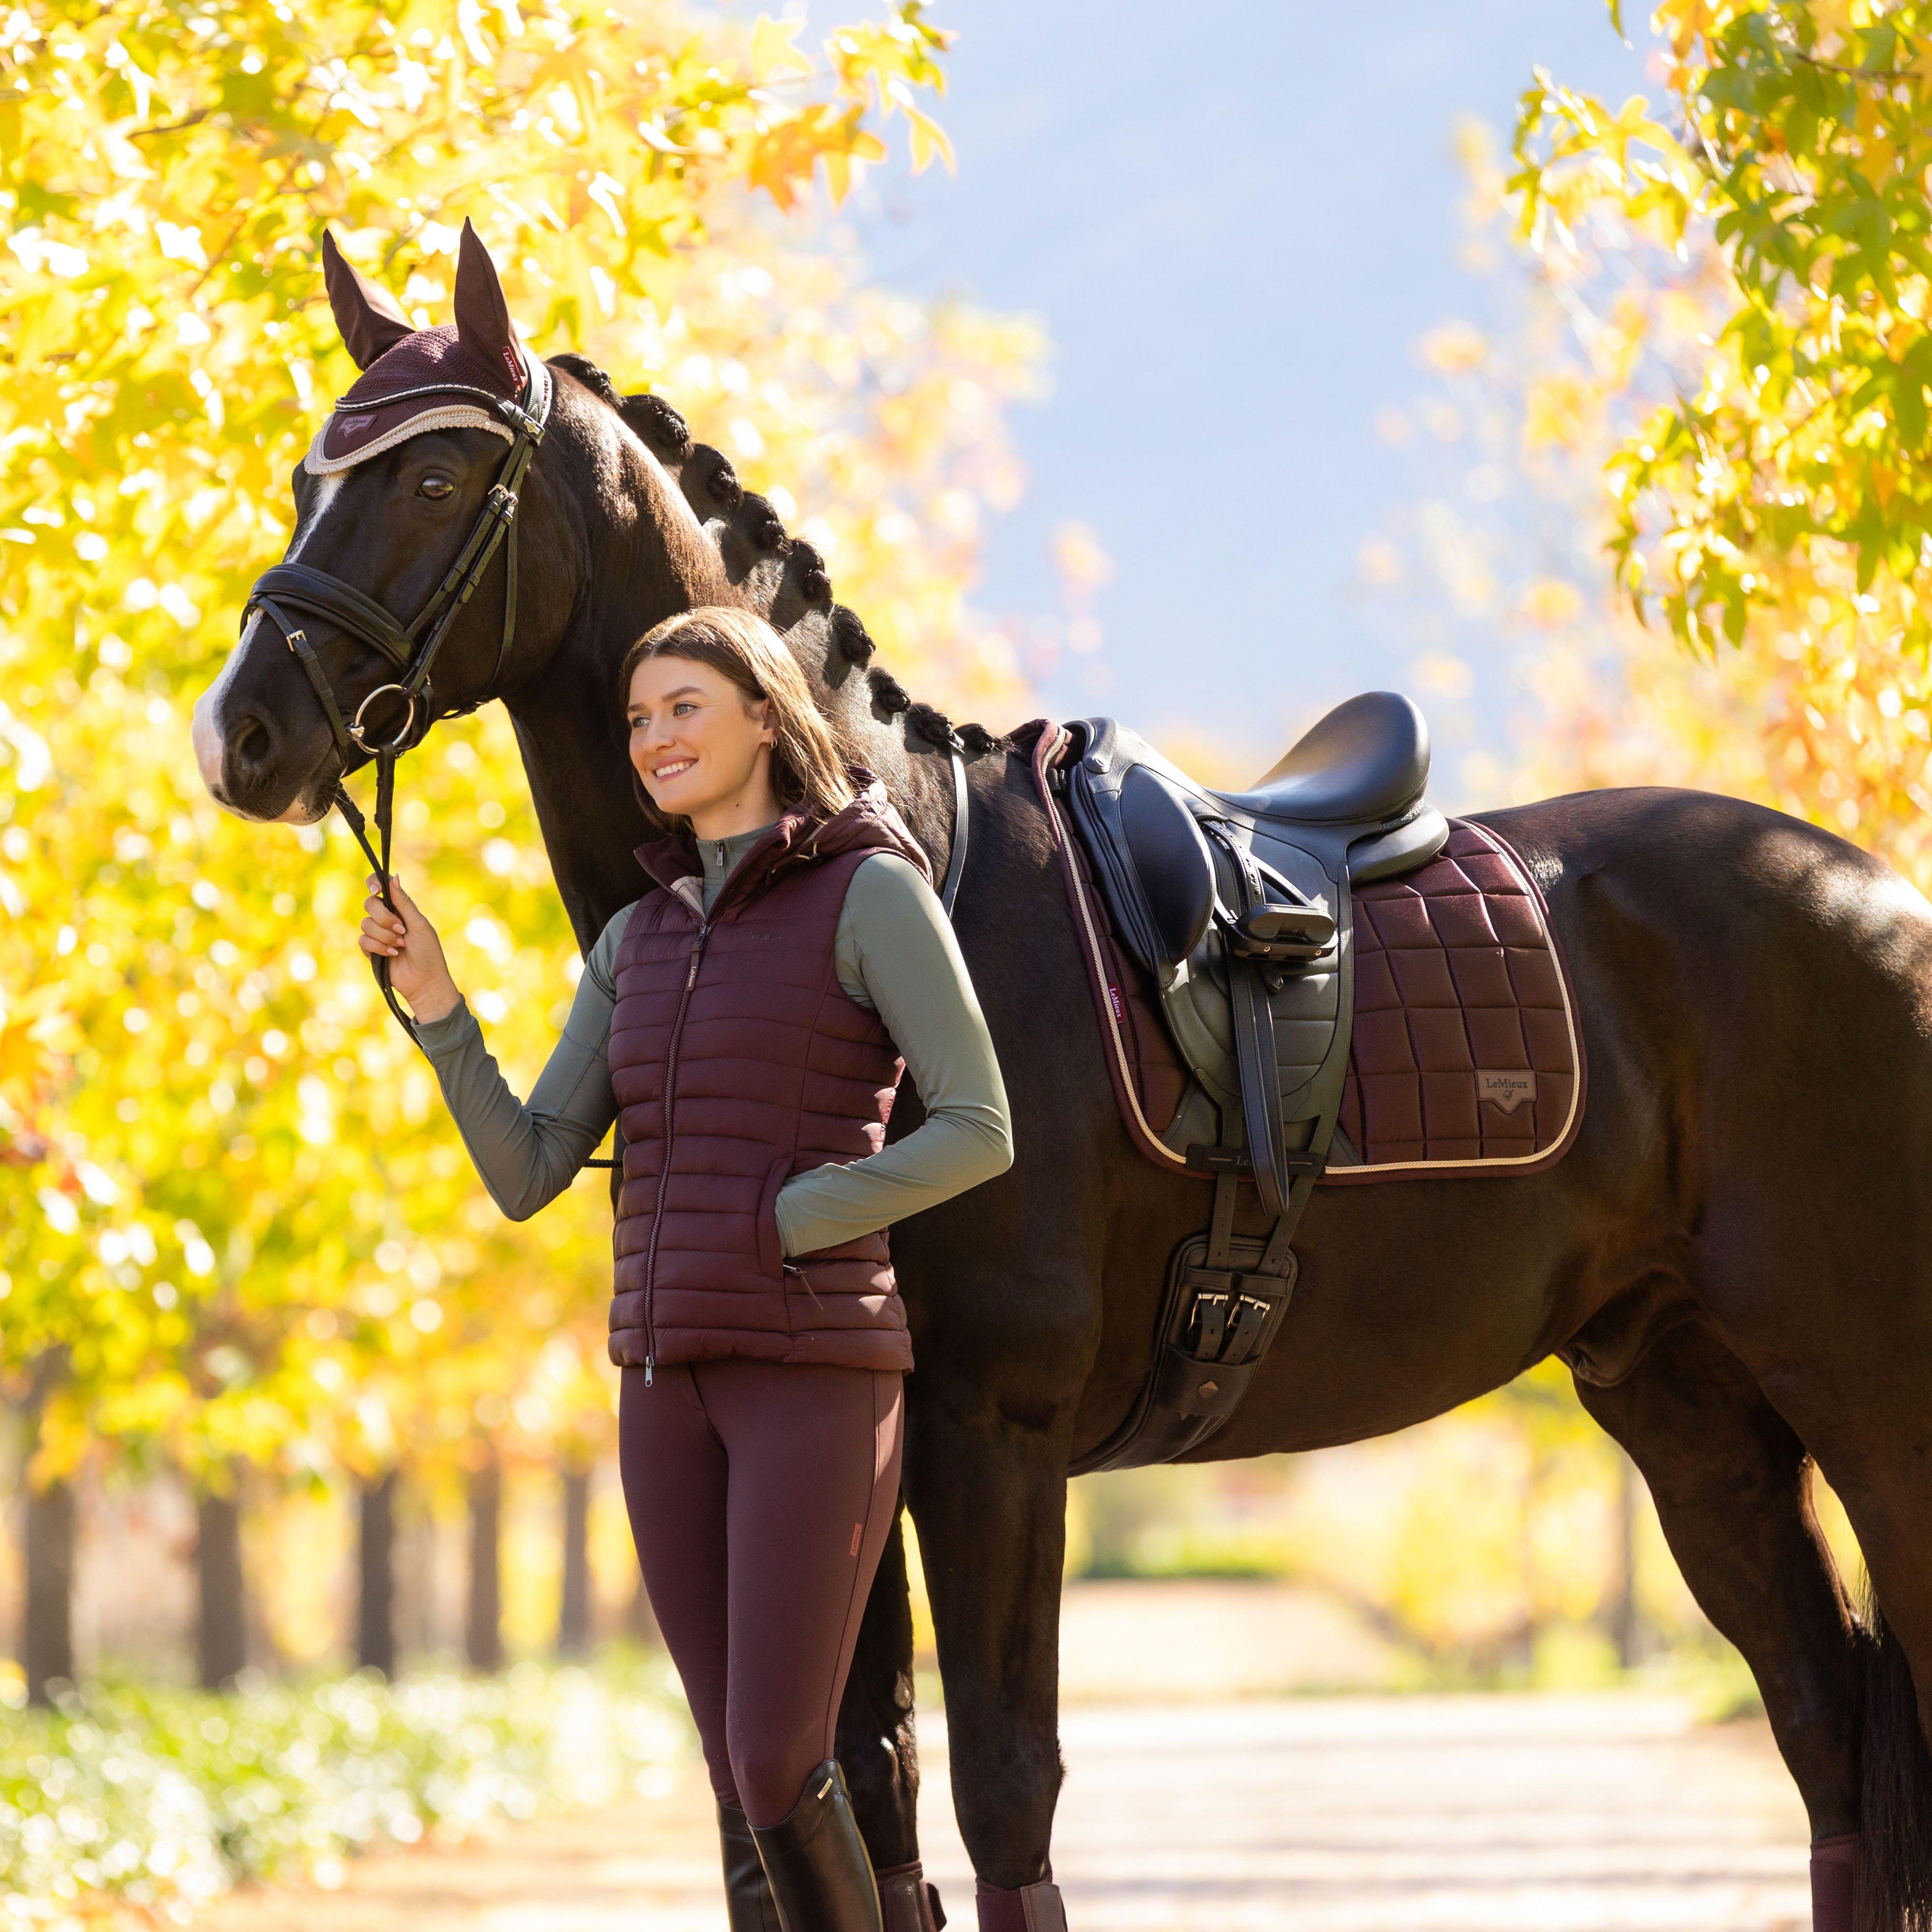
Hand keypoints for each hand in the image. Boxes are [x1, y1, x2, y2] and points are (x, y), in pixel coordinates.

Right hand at [358, 874, 460, 1021]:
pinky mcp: (370, 949)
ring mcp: (377, 933)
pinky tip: (393, 954)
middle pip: (370, 904)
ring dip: (385, 936)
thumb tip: (394, 877)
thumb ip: (404, 902)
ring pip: (365, 923)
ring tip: (401, 946)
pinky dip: (379, 947)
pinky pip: (363, 940)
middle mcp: (386, 918)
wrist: (425, 980)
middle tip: (402, 930)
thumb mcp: (419, 924)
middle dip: (384, 917)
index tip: (377, 890)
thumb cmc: (428, 952)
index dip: (374, 883)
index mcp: (400, 908)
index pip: (380, 887)